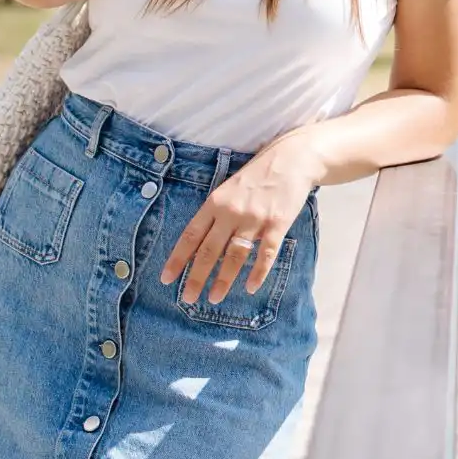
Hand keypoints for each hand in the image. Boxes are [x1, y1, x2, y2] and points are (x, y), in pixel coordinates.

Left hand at [160, 130, 323, 304]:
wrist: (291, 160)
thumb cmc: (256, 177)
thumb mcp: (228, 190)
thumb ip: (215, 215)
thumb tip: (201, 245)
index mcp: (214, 203)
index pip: (190, 235)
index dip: (177, 259)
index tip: (166, 279)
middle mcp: (231, 212)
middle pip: (209, 250)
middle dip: (196, 277)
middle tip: (187, 298)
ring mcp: (255, 219)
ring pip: (235, 256)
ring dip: (223, 280)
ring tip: (214, 298)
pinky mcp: (278, 224)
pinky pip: (266, 253)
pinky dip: (258, 273)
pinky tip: (250, 288)